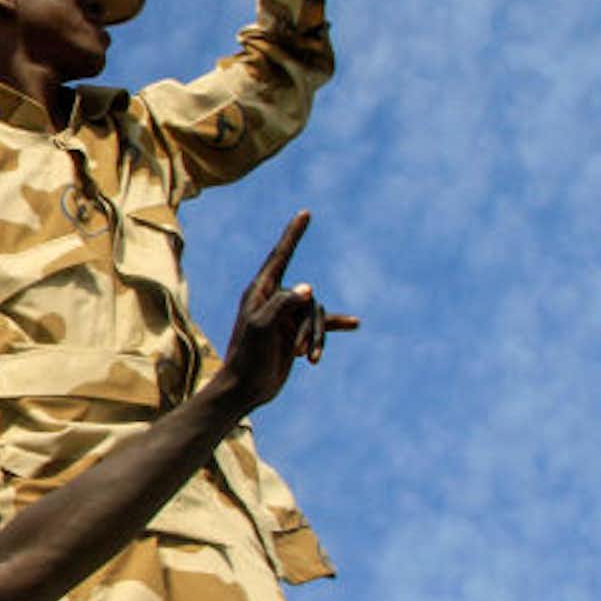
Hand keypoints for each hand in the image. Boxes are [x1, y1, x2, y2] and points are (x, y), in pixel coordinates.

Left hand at [218, 211, 358, 406]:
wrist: (246, 387)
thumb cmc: (247, 356)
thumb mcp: (261, 327)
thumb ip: (283, 304)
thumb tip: (307, 287)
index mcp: (260, 291)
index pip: (280, 256)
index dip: (293, 234)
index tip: (306, 213)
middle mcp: (274, 299)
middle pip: (308, 299)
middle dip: (310, 326)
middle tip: (298, 349)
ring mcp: (287, 316)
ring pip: (317, 314)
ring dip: (317, 337)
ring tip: (308, 357)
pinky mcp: (297, 332)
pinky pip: (321, 325)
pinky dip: (333, 328)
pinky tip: (354, 324)